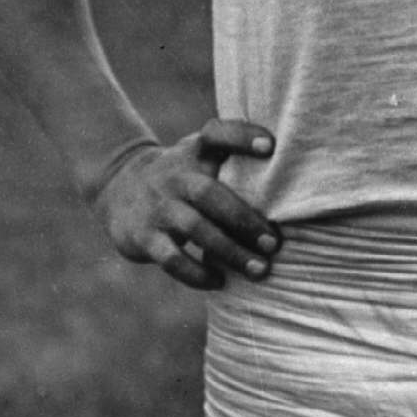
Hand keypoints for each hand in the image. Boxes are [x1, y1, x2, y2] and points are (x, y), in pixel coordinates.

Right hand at [91, 118, 279, 294]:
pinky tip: (219, 281)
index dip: (241, 136)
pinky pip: (171, 258)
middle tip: (274, 244)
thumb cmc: (183, 177)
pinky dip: (196, 273)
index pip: (216, 134)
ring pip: (194, 229)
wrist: (118, 187)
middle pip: (209, 194)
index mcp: (194, 153)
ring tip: (259, 269)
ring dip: (229, 252)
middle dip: (244, 220)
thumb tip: (298, 190)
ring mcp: (158, 206)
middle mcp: (175, 176)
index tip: (270, 146)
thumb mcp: (201, 157)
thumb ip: (236, 164)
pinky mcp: (143, 236)